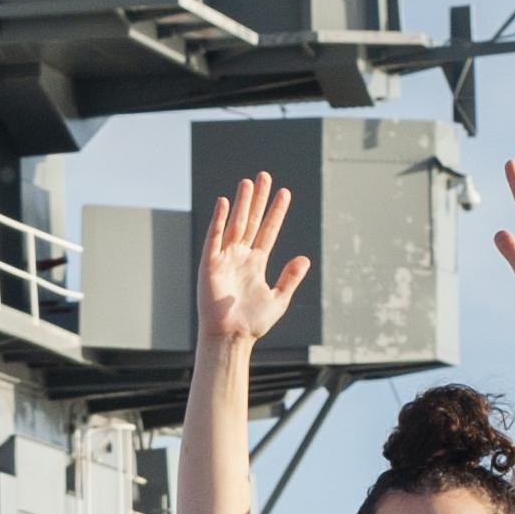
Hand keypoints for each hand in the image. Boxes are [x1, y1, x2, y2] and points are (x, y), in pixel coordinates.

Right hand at [194, 175, 311, 348]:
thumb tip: (304, 258)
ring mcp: (224, 259)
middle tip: (263, 177)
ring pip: (234, 224)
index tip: (284, 193)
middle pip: (250, 221)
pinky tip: (224, 202)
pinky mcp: (210, 265)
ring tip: (248, 182)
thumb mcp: (279, 299)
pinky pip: (214, 238)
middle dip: (258, 199)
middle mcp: (240, 258)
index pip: (268, 231)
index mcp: (256, 264)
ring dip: (241, 203)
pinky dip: (218, 220)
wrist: (231, 337)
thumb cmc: (253, 323)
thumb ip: (290, 277)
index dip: (276, 212)